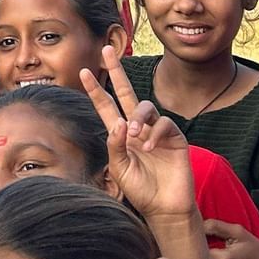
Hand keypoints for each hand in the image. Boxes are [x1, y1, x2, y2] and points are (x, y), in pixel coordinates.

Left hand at [80, 47, 194, 222]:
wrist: (163, 208)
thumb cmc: (140, 190)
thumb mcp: (119, 169)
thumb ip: (114, 147)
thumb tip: (116, 122)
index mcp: (120, 135)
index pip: (106, 106)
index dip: (96, 89)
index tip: (83, 71)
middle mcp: (138, 128)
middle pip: (127, 92)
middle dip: (117, 71)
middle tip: (107, 51)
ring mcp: (156, 131)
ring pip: (146, 107)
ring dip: (137, 117)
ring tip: (132, 134)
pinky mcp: (175, 138)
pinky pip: (165, 124)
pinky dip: (155, 134)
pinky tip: (148, 149)